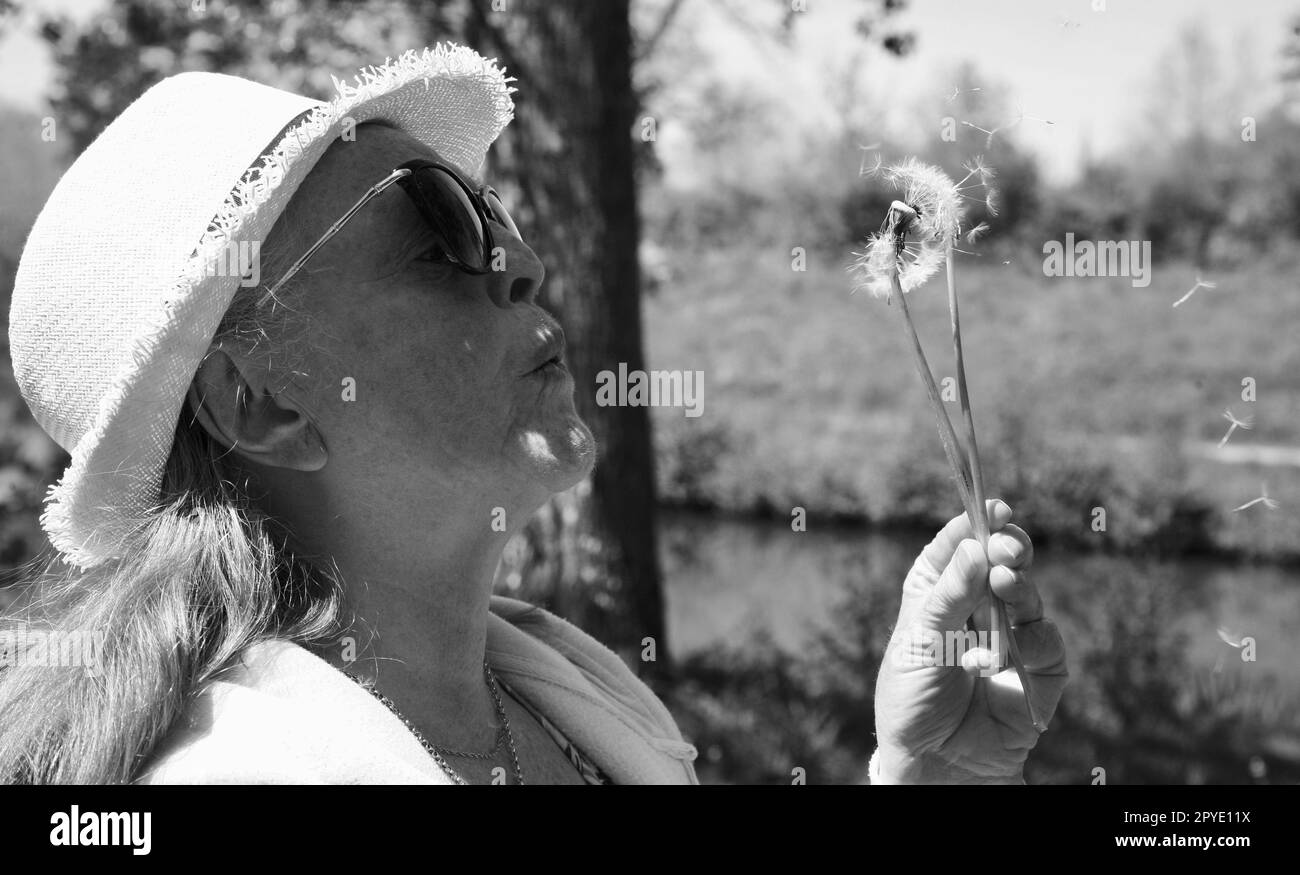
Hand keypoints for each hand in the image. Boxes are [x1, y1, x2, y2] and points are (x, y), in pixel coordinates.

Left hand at [872, 499, 1068, 783]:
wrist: (931, 768)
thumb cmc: (912, 700)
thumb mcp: (920, 640)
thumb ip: (951, 593)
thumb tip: (978, 544)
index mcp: (936, 594)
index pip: (959, 547)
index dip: (976, 525)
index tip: (994, 508)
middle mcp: (973, 612)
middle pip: (1001, 564)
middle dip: (1008, 550)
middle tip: (1008, 546)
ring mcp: (1007, 643)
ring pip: (1028, 600)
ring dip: (1021, 591)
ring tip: (1006, 583)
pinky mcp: (1035, 679)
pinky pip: (1048, 649)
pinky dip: (1037, 643)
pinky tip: (1020, 646)